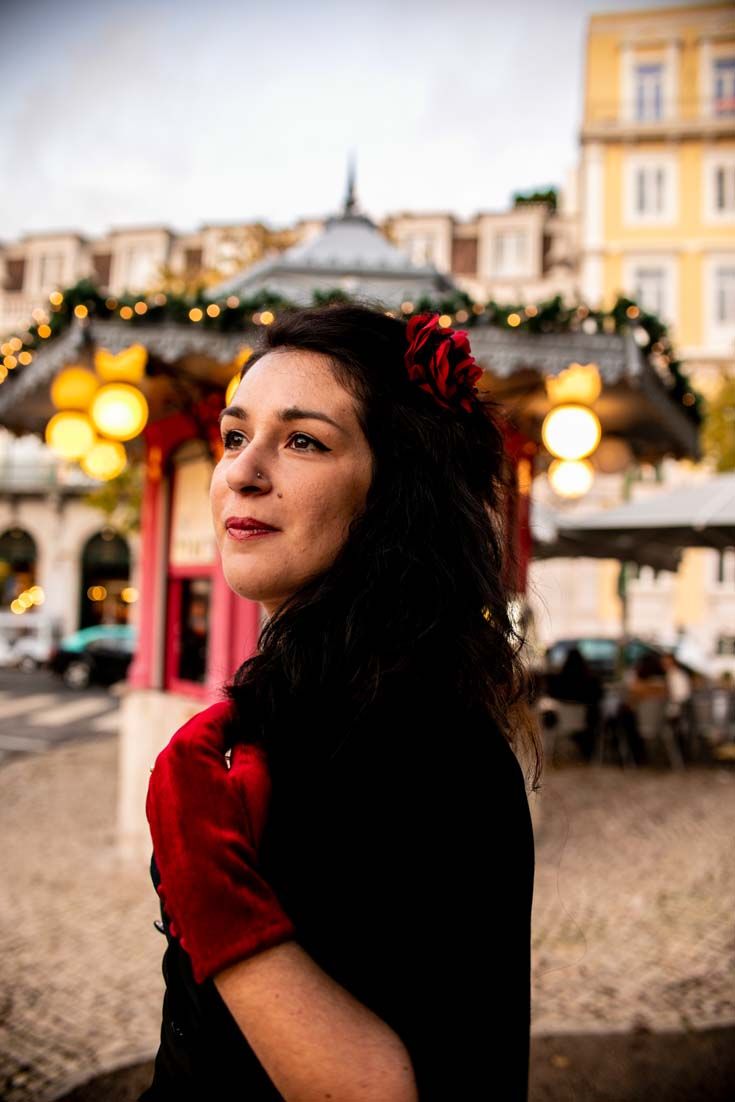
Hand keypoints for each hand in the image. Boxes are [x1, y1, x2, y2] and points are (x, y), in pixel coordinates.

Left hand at [146, 700, 294, 983]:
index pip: (221, 712)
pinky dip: (197, 777)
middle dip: (225, 731)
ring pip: (187, 756)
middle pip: (199, 731)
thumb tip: (249, 733)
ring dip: (210, 754)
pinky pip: (178, 781)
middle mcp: (164, 761)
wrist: (210, 891)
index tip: (264, 715)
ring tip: (240, 764)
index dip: (246, 711)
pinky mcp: (156, 812)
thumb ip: (252, 744)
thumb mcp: (257, 779)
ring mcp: (156, 788)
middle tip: (255, 736)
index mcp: (188, 745)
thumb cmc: (237, 833)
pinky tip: (220, 792)